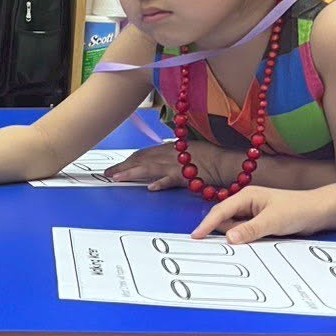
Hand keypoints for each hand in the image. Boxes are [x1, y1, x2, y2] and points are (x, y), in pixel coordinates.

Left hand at [106, 143, 232, 191]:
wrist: (226, 163)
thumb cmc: (210, 157)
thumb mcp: (187, 149)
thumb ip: (172, 154)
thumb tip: (159, 160)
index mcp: (170, 148)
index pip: (144, 153)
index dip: (129, 159)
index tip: (116, 166)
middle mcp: (170, 154)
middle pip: (142, 159)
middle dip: (124, 165)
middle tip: (109, 173)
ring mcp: (177, 165)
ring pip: (150, 167)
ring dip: (132, 172)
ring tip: (117, 177)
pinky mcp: (185, 176)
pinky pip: (171, 179)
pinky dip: (161, 182)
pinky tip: (150, 187)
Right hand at [191, 187, 334, 244]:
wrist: (319, 213)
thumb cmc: (298, 209)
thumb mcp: (273, 221)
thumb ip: (249, 230)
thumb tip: (228, 238)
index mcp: (246, 196)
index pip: (220, 211)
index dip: (206, 224)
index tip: (195, 237)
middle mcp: (246, 204)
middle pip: (224, 221)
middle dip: (224, 233)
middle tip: (227, 245)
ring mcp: (252, 214)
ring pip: (234, 229)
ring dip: (237, 238)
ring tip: (253, 239)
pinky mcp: (258, 224)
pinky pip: (244, 234)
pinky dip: (245, 240)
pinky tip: (254, 243)